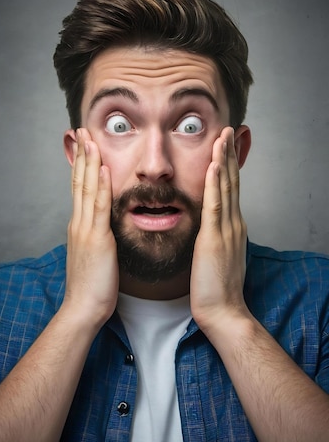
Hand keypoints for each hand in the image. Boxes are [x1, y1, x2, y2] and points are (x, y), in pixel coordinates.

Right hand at [63, 128, 118, 327]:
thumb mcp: (96, 254)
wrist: (83, 308)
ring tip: (90, 138)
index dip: (82, 165)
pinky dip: (100, 186)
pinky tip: (103, 169)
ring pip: (87, 188)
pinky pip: (99, 208)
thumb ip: (99, 236)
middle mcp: (79, 223)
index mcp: (80, 226)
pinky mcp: (96, 239)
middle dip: (82, 155)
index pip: (79, 188)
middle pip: (80, 182)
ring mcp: (86, 229)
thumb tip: (105, 226)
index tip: (85, 145)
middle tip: (82, 130)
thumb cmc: (93, 286)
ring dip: (89, 162)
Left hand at [190, 126, 247, 334]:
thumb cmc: (217, 287)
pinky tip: (213, 166)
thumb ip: (216, 236)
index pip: (230, 188)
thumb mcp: (218, 255)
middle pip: (231, 181)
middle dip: (229, 154)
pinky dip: (215, 184)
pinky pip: (215, 206)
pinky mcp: (214, 239)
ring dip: (223, 160)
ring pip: (225, 187)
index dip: (228, 165)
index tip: (225, 145)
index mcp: (231, 226)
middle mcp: (233, 223)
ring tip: (223, 137)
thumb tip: (210, 227)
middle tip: (228, 130)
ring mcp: (226, 229)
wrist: (223, 311)